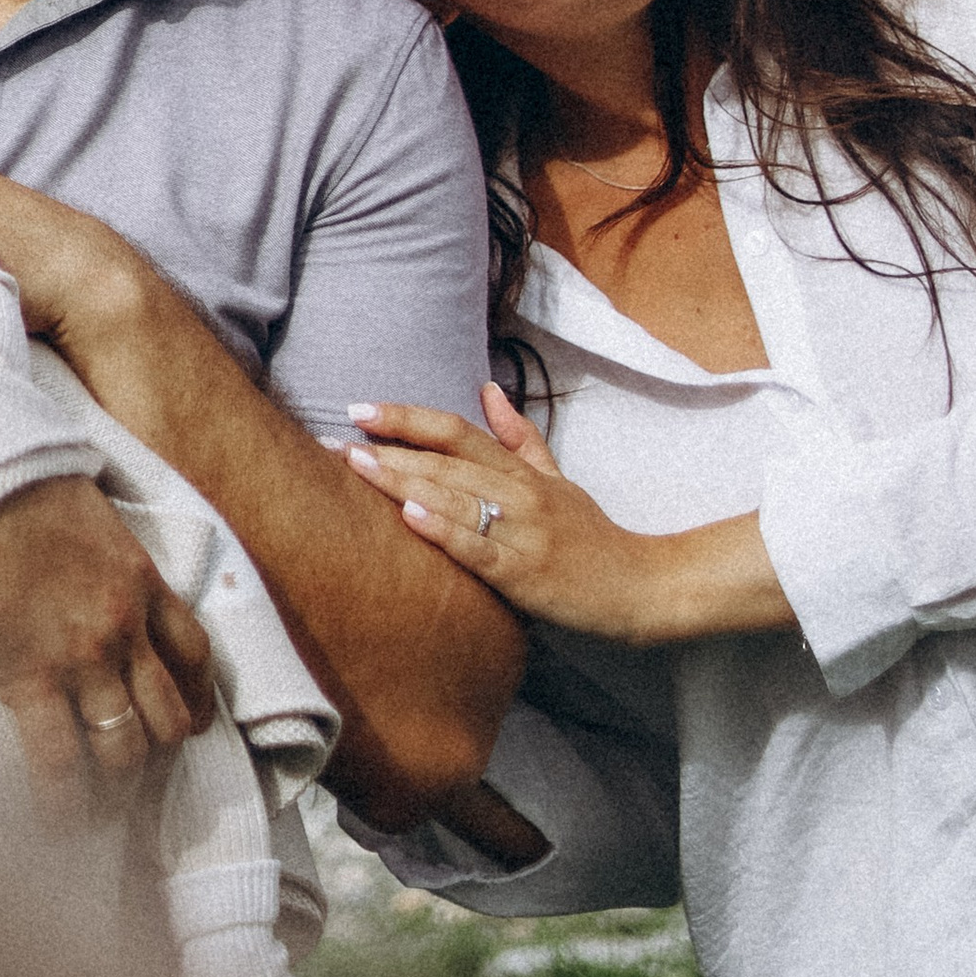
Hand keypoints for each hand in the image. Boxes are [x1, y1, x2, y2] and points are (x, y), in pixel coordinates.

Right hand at [0, 476, 215, 822]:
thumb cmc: (25, 497)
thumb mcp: (98, 523)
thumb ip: (116, 566)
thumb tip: (105, 587)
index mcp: (145, 584)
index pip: (196, 656)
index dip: (199, 702)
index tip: (191, 727)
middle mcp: (125, 629)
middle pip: (168, 718)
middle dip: (157, 758)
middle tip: (136, 780)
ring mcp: (82, 659)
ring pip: (123, 751)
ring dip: (116, 791)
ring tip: (98, 814)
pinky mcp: (29, 680)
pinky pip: (58, 761)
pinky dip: (63, 802)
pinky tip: (57, 823)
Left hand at [344, 387, 791, 645]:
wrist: (640, 586)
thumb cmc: (590, 536)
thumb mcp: (557, 479)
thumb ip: (520, 437)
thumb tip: (488, 390)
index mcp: (521, 471)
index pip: (456, 431)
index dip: (407, 418)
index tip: (360, 410)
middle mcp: (519, 492)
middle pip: (445, 461)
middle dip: (387, 450)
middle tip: (335, 443)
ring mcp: (522, 531)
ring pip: (454, 497)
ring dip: (402, 480)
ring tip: (356, 467)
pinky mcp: (525, 573)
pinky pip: (478, 547)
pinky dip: (444, 530)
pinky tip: (410, 515)